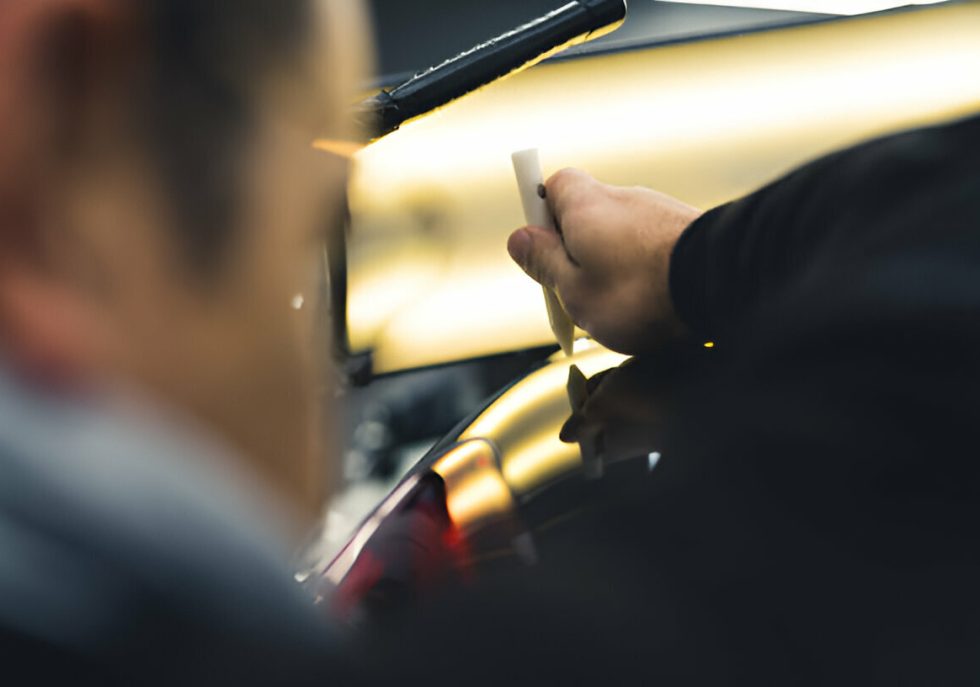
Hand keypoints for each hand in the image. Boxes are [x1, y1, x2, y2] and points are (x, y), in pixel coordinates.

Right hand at [507, 169, 700, 353]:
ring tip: (619, 306)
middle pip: (584, 215)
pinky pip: (649, 247)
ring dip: (611, 265)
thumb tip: (519, 239)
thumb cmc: (639, 293)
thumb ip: (544, 263)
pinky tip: (651, 302)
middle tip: (575, 293)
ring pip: (618, 235)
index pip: (549, 187)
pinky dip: (643, 270)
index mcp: (585, 203)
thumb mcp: (573, 289)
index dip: (538, 219)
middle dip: (575, 252)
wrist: (720, 285)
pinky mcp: (686, 229)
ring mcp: (658, 211)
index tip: (536, 250)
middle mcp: (622, 196)